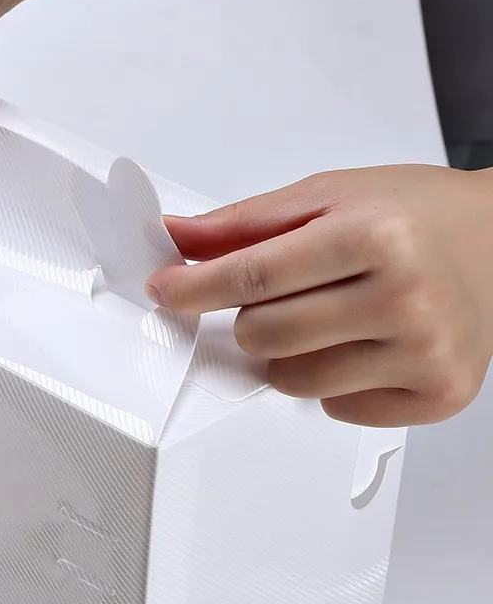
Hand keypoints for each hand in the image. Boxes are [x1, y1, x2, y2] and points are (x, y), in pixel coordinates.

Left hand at [146, 165, 492, 426]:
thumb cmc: (412, 213)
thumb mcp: (327, 195)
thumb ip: (246, 222)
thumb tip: (176, 237)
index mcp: (374, 236)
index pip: (254, 275)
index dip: (195, 287)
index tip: (165, 290)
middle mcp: (405, 298)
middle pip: (264, 335)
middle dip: (250, 316)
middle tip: (280, 295)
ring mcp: (426, 354)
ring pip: (292, 380)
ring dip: (285, 353)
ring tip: (326, 316)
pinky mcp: (438, 395)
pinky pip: (336, 409)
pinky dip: (330, 382)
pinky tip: (360, 344)